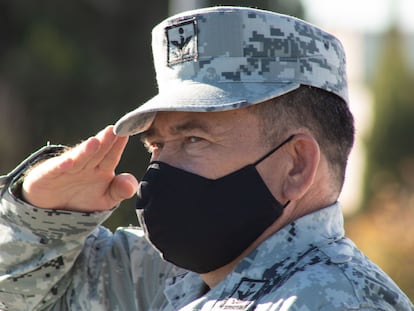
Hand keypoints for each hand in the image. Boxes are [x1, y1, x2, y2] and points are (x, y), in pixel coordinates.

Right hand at [22, 126, 138, 211]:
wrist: (51, 208)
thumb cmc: (82, 199)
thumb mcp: (105, 200)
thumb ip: (120, 191)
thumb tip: (131, 187)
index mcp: (101, 169)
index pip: (112, 156)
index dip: (118, 145)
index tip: (126, 133)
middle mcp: (86, 165)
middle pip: (97, 152)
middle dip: (105, 141)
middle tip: (114, 129)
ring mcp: (67, 169)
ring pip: (79, 158)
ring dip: (86, 151)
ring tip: (95, 142)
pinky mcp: (49, 175)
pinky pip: (56, 170)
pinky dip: (61, 166)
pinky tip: (68, 162)